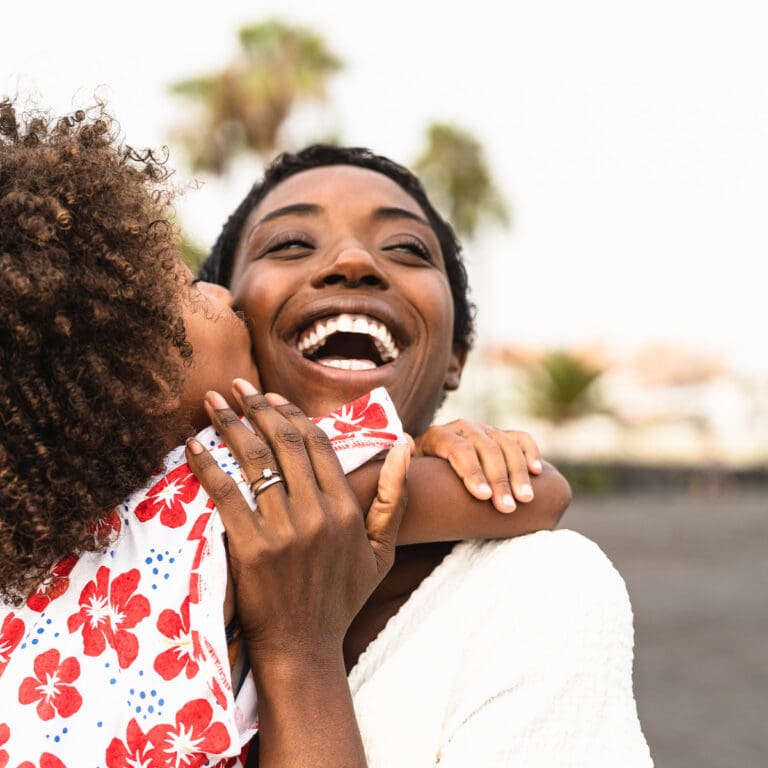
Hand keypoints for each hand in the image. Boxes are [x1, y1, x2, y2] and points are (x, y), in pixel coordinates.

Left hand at [184, 379, 409, 666]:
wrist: (303, 648)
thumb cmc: (341, 598)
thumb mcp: (381, 550)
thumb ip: (395, 496)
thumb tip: (405, 445)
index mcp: (347, 508)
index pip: (318, 443)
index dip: (292, 413)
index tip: (271, 397)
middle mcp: (317, 512)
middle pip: (285, 442)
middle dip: (258, 407)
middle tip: (237, 388)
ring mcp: (284, 530)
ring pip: (256, 461)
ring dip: (232, 425)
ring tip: (214, 403)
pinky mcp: (251, 547)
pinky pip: (226, 494)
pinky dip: (207, 466)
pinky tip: (193, 446)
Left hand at [414, 420, 542, 512]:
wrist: (432, 472)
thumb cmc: (419, 483)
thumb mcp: (407, 476)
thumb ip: (404, 467)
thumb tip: (408, 450)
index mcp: (437, 436)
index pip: (458, 449)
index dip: (471, 472)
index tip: (482, 497)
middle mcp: (462, 428)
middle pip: (486, 448)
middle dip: (499, 479)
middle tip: (508, 507)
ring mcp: (484, 430)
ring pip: (506, 444)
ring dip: (518, 472)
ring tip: (526, 499)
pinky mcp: (501, 436)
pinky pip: (520, 438)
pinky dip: (531, 452)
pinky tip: (537, 472)